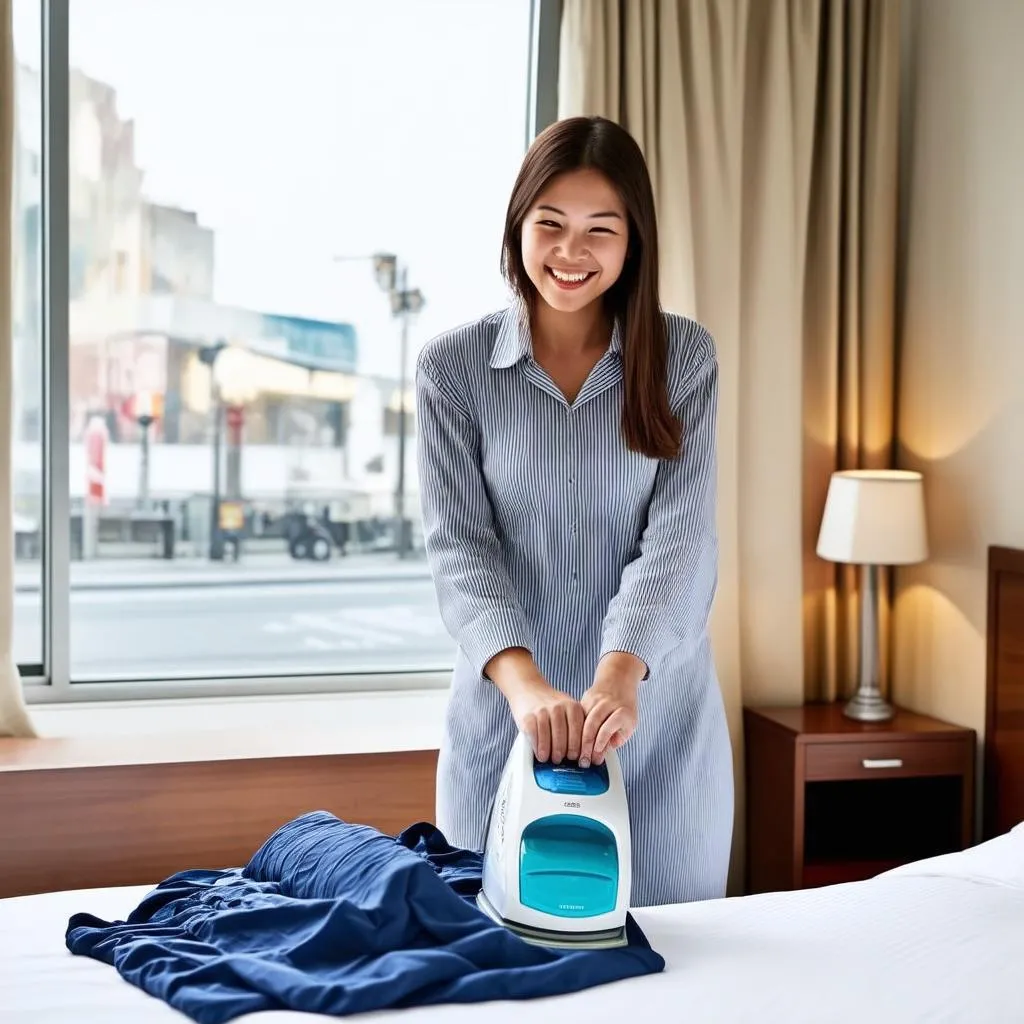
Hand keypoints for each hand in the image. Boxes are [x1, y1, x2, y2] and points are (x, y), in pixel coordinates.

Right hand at [484, 648, 583, 763]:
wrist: (528, 687)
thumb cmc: (549, 702)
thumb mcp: (567, 707)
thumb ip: (575, 723)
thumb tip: (583, 749)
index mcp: (573, 707)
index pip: (581, 734)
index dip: (580, 750)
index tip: (580, 759)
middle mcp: (559, 708)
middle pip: (566, 739)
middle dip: (565, 755)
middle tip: (563, 760)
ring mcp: (543, 712)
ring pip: (551, 741)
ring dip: (552, 754)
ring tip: (551, 759)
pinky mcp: (528, 717)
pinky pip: (536, 738)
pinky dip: (539, 749)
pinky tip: (541, 754)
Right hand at [579, 653, 643, 766]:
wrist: (619, 679)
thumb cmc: (625, 705)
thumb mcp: (629, 724)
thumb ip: (618, 738)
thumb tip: (604, 751)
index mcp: (623, 710)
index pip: (609, 727)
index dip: (601, 741)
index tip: (596, 753)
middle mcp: (608, 703)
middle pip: (593, 723)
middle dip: (586, 743)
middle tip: (584, 758)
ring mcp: (595, 699)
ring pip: (582, 720)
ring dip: (578, 738)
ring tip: (577, 753)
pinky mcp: (586, 697)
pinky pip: (578, 715)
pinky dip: (575, 729)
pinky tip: (574, 740)